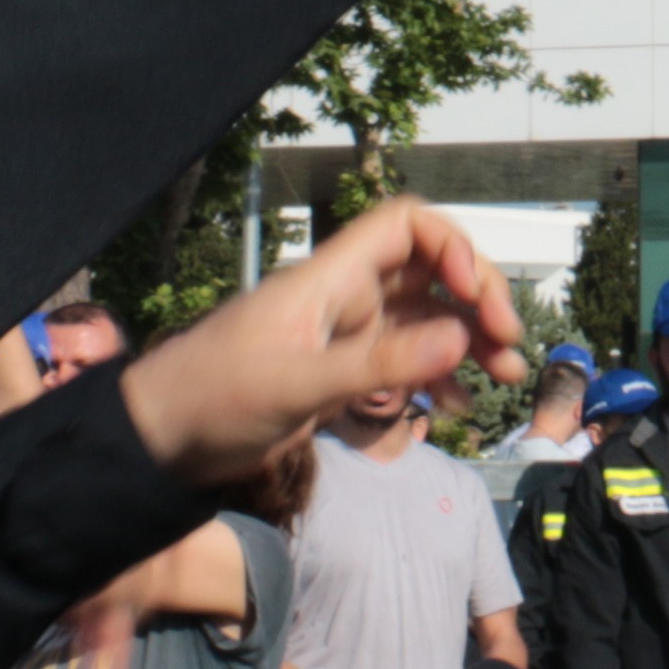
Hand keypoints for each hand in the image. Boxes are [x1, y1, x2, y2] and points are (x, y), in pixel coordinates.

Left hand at [121, 201, 515, 490]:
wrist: (161, 443)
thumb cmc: (213, 399)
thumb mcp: (298, 384)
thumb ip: (380, 363)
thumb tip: (461, 337)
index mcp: (330, 279)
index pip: (406, 226)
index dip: (451, 247)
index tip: (472, 297)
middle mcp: (344, 298)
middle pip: (430, 272)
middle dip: (476, 300)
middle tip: (506, 345)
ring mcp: (344, 337)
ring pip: (426, 320)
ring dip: (468, 341)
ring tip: (506, 376)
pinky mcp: (339, 375)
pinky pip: (404, 363)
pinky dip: (436, 377)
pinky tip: (455, 406)